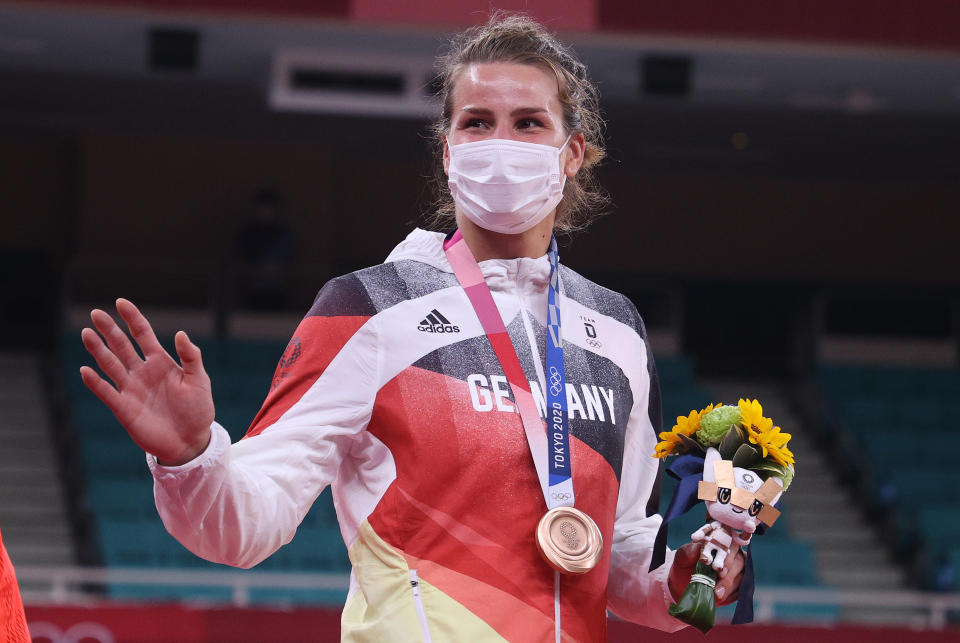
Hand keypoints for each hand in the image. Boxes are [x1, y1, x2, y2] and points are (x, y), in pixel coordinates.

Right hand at [79, 298, 213, 465]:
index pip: (142, 334)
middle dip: (109, 330)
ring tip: (86, 334)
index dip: (132, 318)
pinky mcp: (124, 408)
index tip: (121, 302)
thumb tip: (180, 334)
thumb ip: (191, 358)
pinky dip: (96, 382)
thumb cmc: (198, 409)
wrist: (191, 441)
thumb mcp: (199, 381)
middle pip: (122, 346)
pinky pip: (107, 392)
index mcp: (161, 362)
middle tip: (96, 314)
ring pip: (110, 365)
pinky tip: (86, 370)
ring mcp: (131, 389)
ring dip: (98, 350)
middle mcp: (142, 372)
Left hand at [668, 541, 744, 605]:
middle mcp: (734, 554)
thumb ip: (690, 551)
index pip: (730, 544)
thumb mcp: (683, 557)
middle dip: (728, 574)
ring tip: (717, 594)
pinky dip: (730, 595)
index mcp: (722, 541)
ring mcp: (738, 570)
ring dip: (729, 587)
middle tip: (718, 585)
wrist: (684, 582)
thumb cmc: (685, 564)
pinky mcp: (739, 585)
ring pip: (741, 577)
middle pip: (739, 561)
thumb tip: (698, 548)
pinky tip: (720, 598)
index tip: (718, 568)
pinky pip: (740, 590)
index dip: (727, 556)